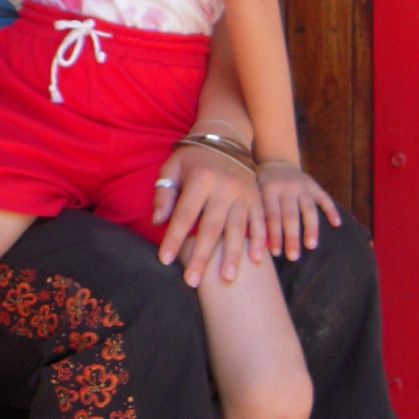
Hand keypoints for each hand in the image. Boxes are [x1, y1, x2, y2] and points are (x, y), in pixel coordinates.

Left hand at [153, 143, 265, 287]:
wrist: (225, 137)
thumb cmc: (192, 157)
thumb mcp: (172, 167)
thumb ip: (163, 193)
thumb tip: (157, 222)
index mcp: (200, 179)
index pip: (184, 215)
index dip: (173, 238)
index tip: (165, 260)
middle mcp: (224, 187)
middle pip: (211, 228)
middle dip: (201, 256)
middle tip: (193, 281)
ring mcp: (244, 193)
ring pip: (238, 229)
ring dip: (232, 255)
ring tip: (226, 279)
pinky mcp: (257, 197)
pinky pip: (260, 221)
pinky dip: (260, 241)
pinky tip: (256, 260)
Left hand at [255, 159, 340, 260]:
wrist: (276, 161)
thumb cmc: (261, 186)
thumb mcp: (254, 194)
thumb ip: (257, 214)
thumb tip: (259, 244)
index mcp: (268, 190)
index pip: (272, 215)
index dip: (274, 234)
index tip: (275, 253)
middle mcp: (286, 187)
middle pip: (290, 215)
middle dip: (292, 237)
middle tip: (293, 257)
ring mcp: (302, 186)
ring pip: (308, 209)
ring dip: (311, 229)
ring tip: (311, 246)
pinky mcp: (314, 186)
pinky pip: (325, 198)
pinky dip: (332, 210)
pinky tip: (337, 224)